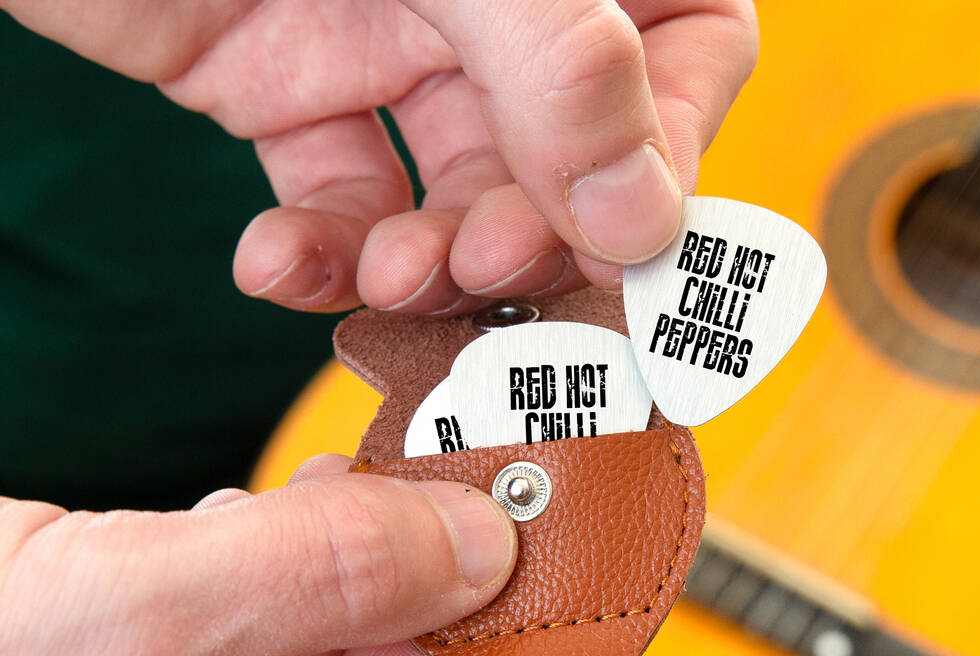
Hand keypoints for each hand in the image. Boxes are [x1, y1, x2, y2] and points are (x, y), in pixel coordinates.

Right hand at [0, 456, 584, 655]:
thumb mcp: (91, 641)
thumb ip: (295, 587)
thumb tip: (468, 549)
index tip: (562, 644)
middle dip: (430, 636)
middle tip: (491, 539)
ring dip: (354, 587)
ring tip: (399, 501)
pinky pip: (225, 645)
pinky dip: (270, 570)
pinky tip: (296, 509)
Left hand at [4, 0, 756, 312]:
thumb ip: (552, 63)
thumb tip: (647, 220)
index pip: (684, 48)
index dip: (661, 156)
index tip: (615, 244)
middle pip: (562, 153)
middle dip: (524, 230)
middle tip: (476, 264)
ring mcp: (389, 39)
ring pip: (449, 196)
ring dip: (423, 260)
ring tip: (383, 275)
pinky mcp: (289, 87)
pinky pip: (334, 194)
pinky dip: (316, 250)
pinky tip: (277, 260)